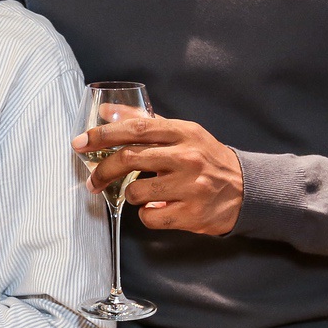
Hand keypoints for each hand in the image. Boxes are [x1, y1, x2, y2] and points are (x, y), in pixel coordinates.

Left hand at [74, 115, 243, 235]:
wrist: (246, 189)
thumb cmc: (207, 159)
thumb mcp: (183, 133)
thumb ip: (146, 121)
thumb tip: (108, 111)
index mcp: (183, 132)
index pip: (135, 128)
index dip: (103, 135)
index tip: (81, 142)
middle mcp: (187, 157)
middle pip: (129, 159)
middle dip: (103, 170)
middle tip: (92, 180)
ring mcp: (190, 186)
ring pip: (136, 191)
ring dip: (130, 195)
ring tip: (140, 194)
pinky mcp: (192, 213)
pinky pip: (150, 216)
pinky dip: (146, 214)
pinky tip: (158, 208)